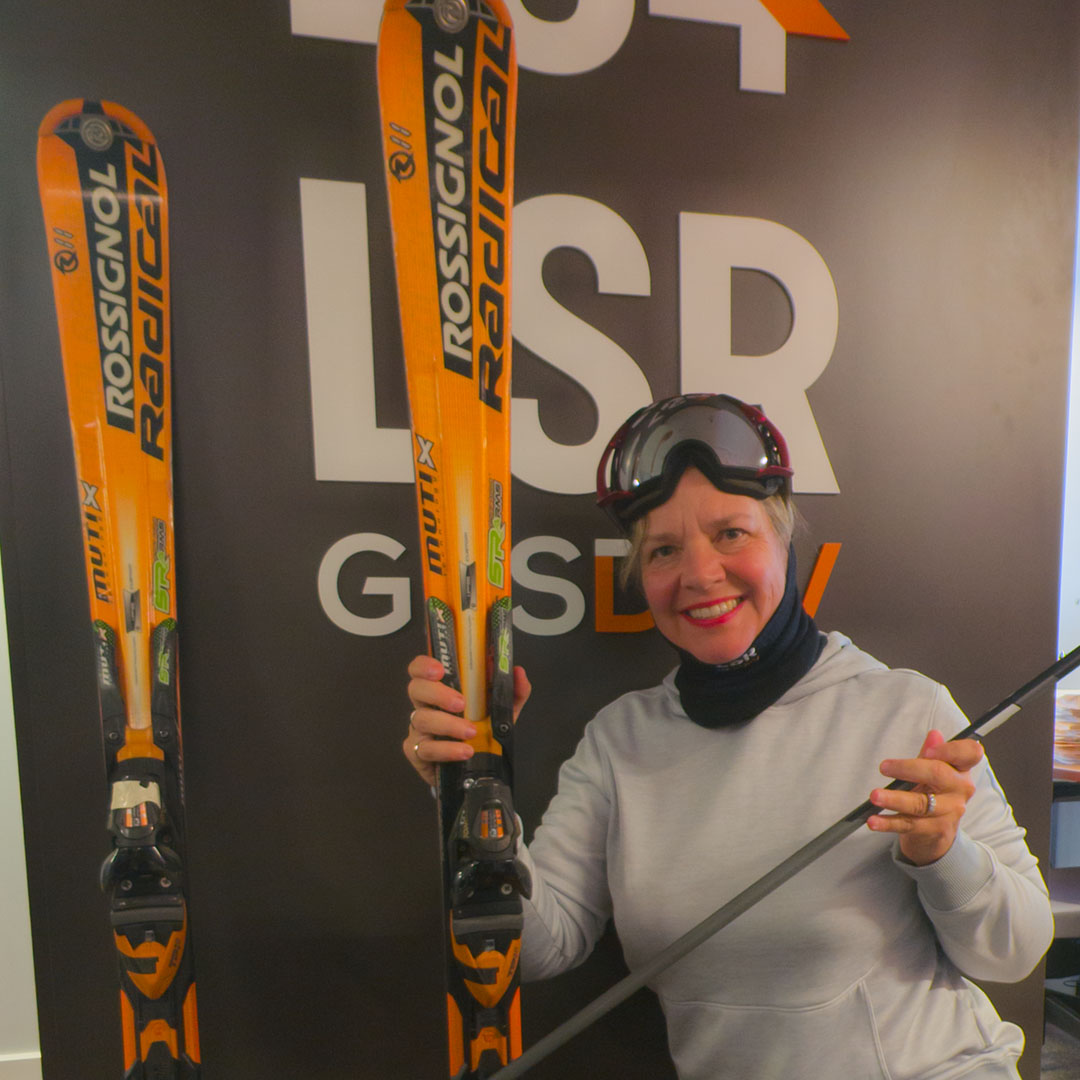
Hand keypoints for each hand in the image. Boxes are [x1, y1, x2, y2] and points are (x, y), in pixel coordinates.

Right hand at [403, 655, 531, 786]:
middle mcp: (426, 706)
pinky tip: (464, 751)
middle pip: (416, 689)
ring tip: (471, 732)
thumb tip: (518, 672)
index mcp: (441, 689)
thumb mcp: (501, 711)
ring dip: (448, 725)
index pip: (421, 669)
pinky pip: (425, 749)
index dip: (424, 665)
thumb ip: (513, 692)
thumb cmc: (482, 732)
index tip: (440, 670)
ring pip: (422, 720)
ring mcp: (419, 730)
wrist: (474, 770)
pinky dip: (447, 750)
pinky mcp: (418, 753)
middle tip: (461, 703)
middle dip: (437, 693)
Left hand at [867, 730, 981, 865]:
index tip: (927, 751)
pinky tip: (873, 820)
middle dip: (908, 769)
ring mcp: (949, 812)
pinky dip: (888, 823)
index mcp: (961, 770)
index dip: (950, 750)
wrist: (938, 832)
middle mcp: (960, 790)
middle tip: (883, 767)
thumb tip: (934, 734)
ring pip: (920, 803)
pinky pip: (908, 825)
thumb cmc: (934, 792)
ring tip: (874, 796)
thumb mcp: (934, 771)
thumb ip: (931, 753)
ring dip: (894, 799)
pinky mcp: (934, 830)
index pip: (970, 753)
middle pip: (937, 774)